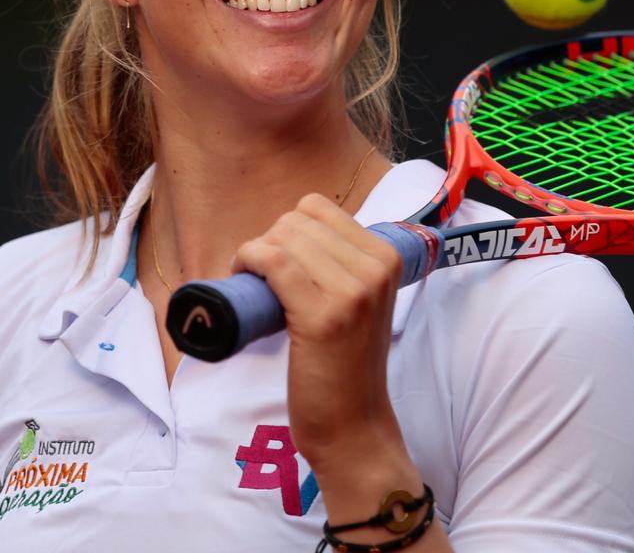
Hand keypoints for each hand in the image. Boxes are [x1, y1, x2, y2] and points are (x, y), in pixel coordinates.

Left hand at [230, 193, 413, 487]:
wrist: (354, 426)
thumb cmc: (347, 365)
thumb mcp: (362, 302)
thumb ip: (345, 264)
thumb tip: (294, 229)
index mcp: (388, 257)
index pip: (320, 208)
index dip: (290, 229)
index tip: (282, 260)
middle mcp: (375, 268)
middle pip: (299, 219)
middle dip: (271, 241)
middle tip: (265, 280)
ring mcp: (352, 292)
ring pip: (283, 237)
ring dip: (256, 253)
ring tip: (256, 285)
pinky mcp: (322, 316)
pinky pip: (273, 261)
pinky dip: (249, 261)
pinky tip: (244, 279)